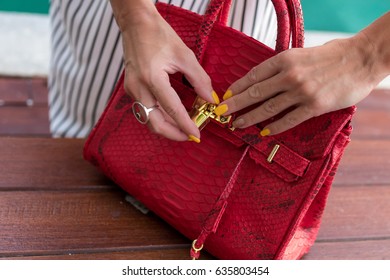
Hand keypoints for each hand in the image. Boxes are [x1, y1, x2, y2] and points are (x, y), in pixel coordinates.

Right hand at [112, 1, 214, 141]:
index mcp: (152, 78)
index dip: (185, 125)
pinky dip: (159, 117)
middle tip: (190, 136)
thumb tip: (211, 99)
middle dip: (173, 133)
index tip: (196, 135)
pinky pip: (145, 110)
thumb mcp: (184, 55)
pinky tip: (172, 115)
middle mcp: (139, 88)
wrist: (136, 23)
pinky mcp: (131, 89)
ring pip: (149, 119)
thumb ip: (200, 80)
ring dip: (166, 126)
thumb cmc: (159, 34)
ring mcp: (132, 90)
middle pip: (155, 123)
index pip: (171, 109)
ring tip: (184, 126)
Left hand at [217, 34, 385, 135]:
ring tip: (237, 125)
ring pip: (268, 108)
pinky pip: (289, 120)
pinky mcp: (314, 106)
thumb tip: (263, 80)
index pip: (253, 76)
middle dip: (235, 105)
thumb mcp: (302, 53)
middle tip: (221, 114)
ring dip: (250, 118)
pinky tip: (264, 133)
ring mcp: (301, 92)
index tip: (226, 96)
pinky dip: (275, 127)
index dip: (237, 88)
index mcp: (285, 59)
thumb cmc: (331, 55)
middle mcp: (290, 75)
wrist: (361, 59)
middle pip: (255, 93)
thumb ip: (282, 66)